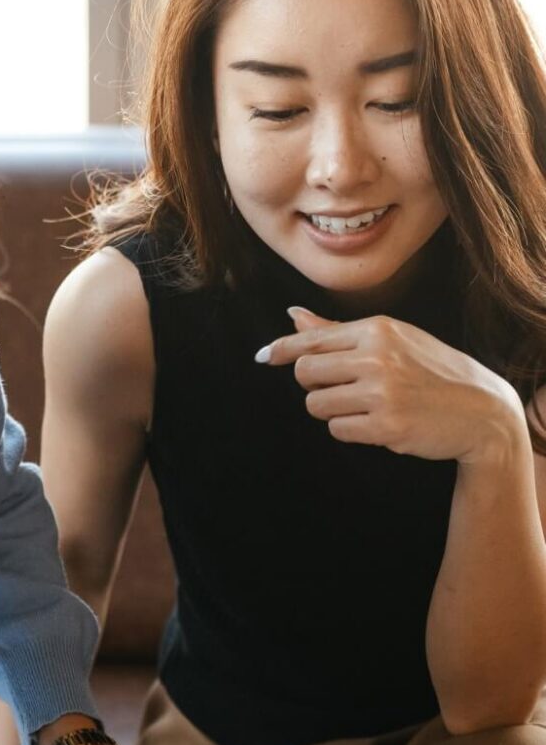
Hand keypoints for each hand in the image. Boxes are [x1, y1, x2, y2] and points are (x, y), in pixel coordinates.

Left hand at [259, 307, 525, 464]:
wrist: (482, 410)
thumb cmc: (432, 372)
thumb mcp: (393, 340)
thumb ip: (338, 332)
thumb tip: (293, 315)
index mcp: (378, 330)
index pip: (312, 338)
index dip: (282, 349)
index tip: (263, 356)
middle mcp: (377, 357)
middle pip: (305, 372)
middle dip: (314, 385)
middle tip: (341, 389)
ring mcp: (381, 391)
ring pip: (316, 405)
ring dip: (332, 411)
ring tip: (364, 406)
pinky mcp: (385, 425)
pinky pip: (337, 430)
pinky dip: (349, 430)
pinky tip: (377, 423)